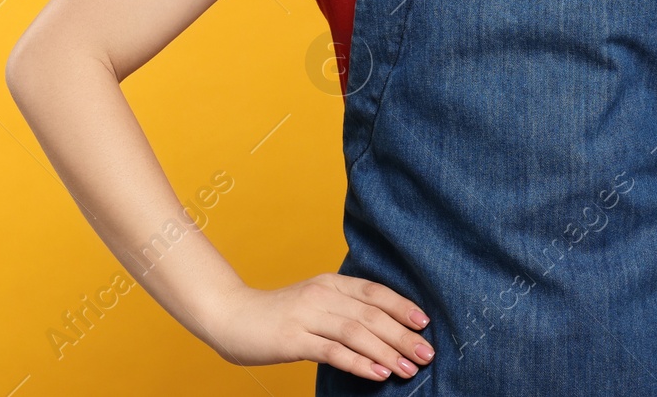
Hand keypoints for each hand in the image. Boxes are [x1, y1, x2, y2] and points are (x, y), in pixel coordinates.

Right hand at [202, 273, 435, 380]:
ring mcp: (307, 315)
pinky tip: (378, 373)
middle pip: (372, 314)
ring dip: (387, 351)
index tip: (425, 323)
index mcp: (330, 283)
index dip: (402, 306)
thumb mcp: (313, 301)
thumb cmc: (276, 314)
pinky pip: (333, 351)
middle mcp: (322, 295)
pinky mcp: (294, 338)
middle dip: (403, 335)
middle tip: (427, 353)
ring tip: (409, 368)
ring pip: (357, 332)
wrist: (229, 316)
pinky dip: (360, 363)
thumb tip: (381, 328)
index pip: (375, 292)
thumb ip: (341, 308)